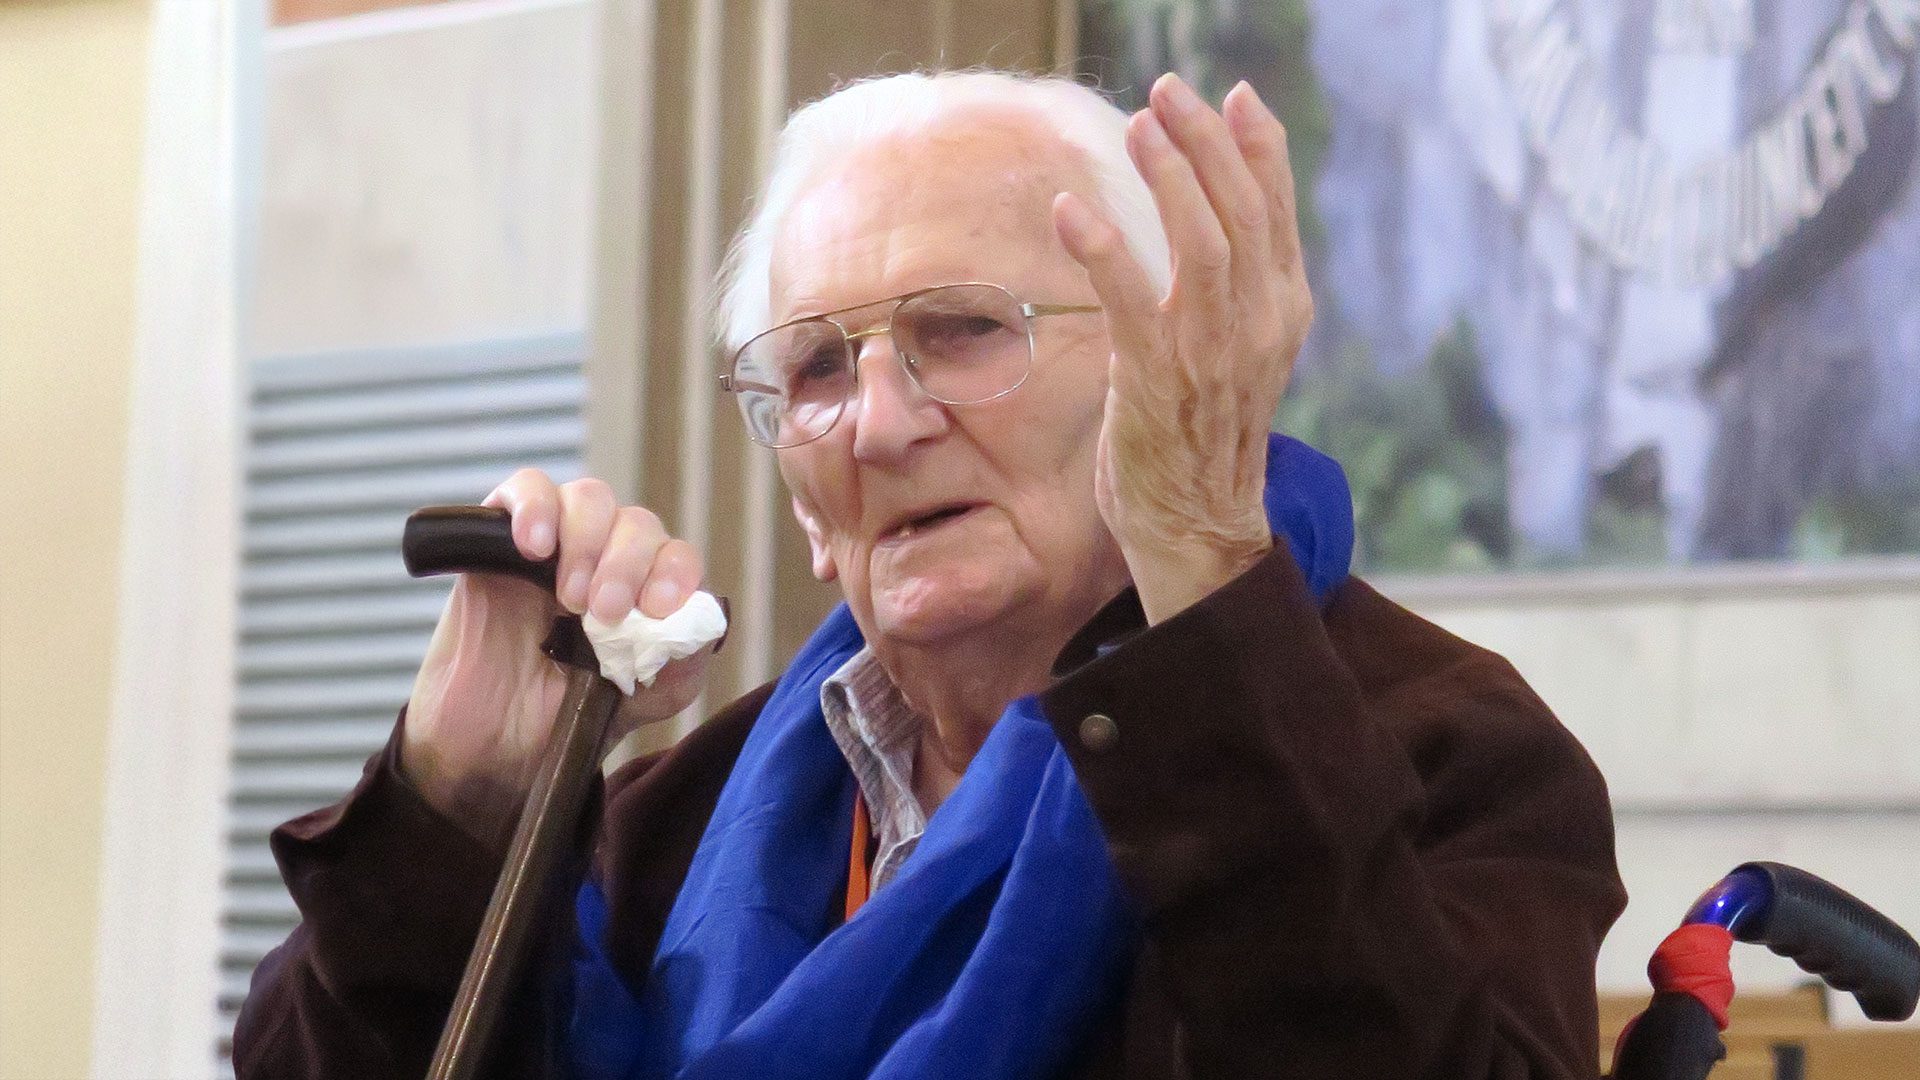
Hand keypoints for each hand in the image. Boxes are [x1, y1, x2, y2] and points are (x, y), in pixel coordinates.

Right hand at [401, 470, 712, 847]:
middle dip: (627, 563)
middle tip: (602, 612)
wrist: (487, 753)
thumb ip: (677, 672)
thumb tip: (702, 624)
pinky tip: (532, 546)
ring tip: (567, 595)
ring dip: (586, 539)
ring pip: (588, 498)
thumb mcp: (634, 708)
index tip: (659, 608)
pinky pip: (522, 489)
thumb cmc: (562, 723)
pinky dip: (534, 506)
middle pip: (635, 523)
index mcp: (643, 595)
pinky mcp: (497, 542)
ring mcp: (552, 549)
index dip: (675, 571)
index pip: (675, 556)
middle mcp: (603, 562)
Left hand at [1053, 74, 1312, 622]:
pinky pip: (1132, 297)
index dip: (1259, 147)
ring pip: (1201, 242)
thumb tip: (1216, 225)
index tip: (1233, 95)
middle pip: (1241, 211)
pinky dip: (1103, 246)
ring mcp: (1212, 352)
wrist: (1197, 526)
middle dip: (1207, 142)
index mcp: (1282, 313)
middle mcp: (1257, 325)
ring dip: (1170, 176)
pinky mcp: (1158, 379)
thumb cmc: (1204, 437)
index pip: (1276, 213)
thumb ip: (1236, 292)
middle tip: (1168, 93)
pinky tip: (1072, 211)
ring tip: (1140, 123)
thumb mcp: (1238, 354)